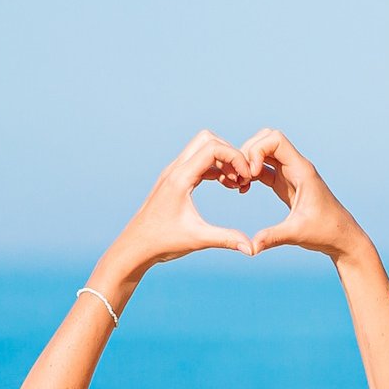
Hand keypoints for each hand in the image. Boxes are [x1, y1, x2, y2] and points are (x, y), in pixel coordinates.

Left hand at [104, 132, 254, 275]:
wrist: (136, 246)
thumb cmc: (162, 242)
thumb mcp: (198, 239)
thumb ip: (227, 239)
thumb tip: (252, 249)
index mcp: (180, 178)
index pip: (213, 148)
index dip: (235, 157)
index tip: (246, 177)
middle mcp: (175, 170)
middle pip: (207, 140)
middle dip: (230, 154)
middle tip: (242, 177)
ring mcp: (174, 173)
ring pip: (203, 149)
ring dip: (223, 161)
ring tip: (236, 184)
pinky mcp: (175, 180)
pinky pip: (198, 163)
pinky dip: (215, 168)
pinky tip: (226, 186)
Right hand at [237, 129, 367, 261]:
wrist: (341, 238)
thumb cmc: (326, 232)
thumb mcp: (296, 234)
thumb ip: (272, 237)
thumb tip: (250, 248)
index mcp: (302, 171)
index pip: (275, 139)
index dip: (257, 150)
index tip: (251, 173)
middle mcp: (296, 167)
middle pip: (266, 139)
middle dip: (248, 152)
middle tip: (241, 176)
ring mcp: (290, 174)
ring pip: (264, 152)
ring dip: (248, 162)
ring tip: (240, 183)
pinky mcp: (285, 183)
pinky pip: (264, 167)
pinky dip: (251, 173)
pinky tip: (244, 189)